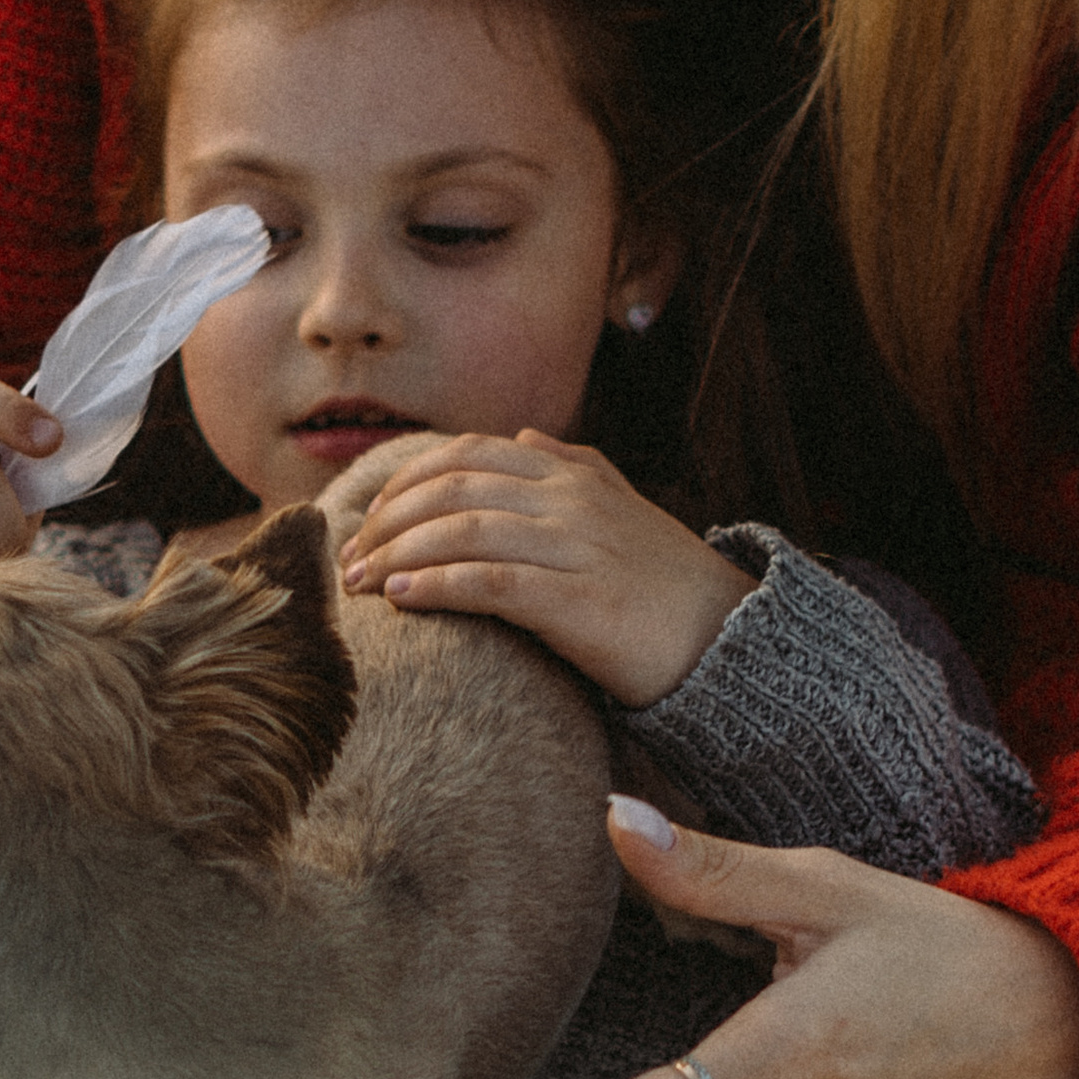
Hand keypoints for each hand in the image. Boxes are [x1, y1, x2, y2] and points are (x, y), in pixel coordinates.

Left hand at [336, 430, 754, 707]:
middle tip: (348, 557)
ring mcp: (577, 547)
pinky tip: (403, 598)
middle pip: (454, 488)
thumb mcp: (622, 509)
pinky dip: (438, 585)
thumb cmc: (665, 584)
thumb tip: (520, 438)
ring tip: (359, 583)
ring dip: (397, 554)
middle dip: (388, 520)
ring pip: (464, 530)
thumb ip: (570, 468)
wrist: (731, 640)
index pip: (469, 455)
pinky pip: (492, 582)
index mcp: (574, 475)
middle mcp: (571, 500)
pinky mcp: (579, 601)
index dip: (406, 481)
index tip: (368, 518)